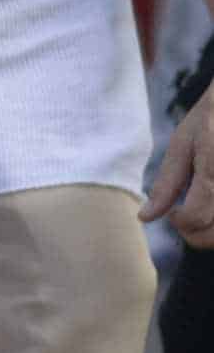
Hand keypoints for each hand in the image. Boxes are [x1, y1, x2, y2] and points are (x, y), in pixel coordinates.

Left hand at [141, 81, 213, 246]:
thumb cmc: (209, 117)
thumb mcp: (182, 143)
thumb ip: (166, 184)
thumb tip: (145, 217)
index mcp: (213, 174)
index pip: (194, 218)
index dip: (178, 221)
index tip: (172, 211)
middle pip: (212, 235)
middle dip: (193, 232)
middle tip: (182, 215)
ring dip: (208, 231)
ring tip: (197, 211)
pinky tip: (210, 205)